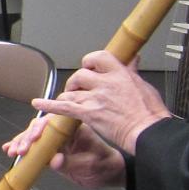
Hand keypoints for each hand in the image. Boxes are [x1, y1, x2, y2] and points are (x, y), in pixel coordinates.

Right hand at [4, 114, 126, 188]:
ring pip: (35, 137)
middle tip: (20, 149)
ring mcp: (57, 141)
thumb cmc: (106, 165)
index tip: (32, 138)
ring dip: (22, 142)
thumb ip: (71, 163)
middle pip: (40, 128)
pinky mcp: (52, 151)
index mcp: (75, 127)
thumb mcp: (90, 165)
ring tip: (12, 151)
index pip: (53, 122)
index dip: (40, 129)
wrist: (111, 174)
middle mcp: (64, 131)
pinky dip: (23, 147)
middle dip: (27, 138)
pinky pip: (36, 148)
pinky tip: (10, 149)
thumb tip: (54, 161)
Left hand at [32, 50, 169, 155]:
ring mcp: (95, 98)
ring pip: (72, 91)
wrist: (148, 132)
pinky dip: (49, 105)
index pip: (97, 57)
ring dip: (69, 95)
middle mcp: (105, 83)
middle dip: (77, 82)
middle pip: (80, 75)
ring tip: (70, 100)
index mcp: (120, 73)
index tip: (89, 67)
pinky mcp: (88, 113)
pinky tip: (38, 104)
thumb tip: (133, 58)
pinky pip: (64, 107)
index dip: (90, 62)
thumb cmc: (150, 113)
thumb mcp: (143, 85)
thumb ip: (132, 71)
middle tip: (79, 90)